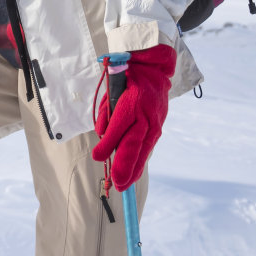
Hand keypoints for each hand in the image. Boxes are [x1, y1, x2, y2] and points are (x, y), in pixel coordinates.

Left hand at [90, 45, 175, 190]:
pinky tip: (133, 173)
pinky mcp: (158, 127)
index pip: (118, 127)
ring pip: (143, 149)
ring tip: (125, 185)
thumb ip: (106, 113)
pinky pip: (147, 146)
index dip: (108, 143)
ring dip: (134, 168)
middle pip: (133, 143)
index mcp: (131, 103)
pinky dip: (140, 161)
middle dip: (124, 164)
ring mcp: (154, 122)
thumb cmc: (127, 80)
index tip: (97, 157)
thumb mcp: (112, 91)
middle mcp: (144, 115)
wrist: (152, 70)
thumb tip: (101, 134)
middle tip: (117, 183)